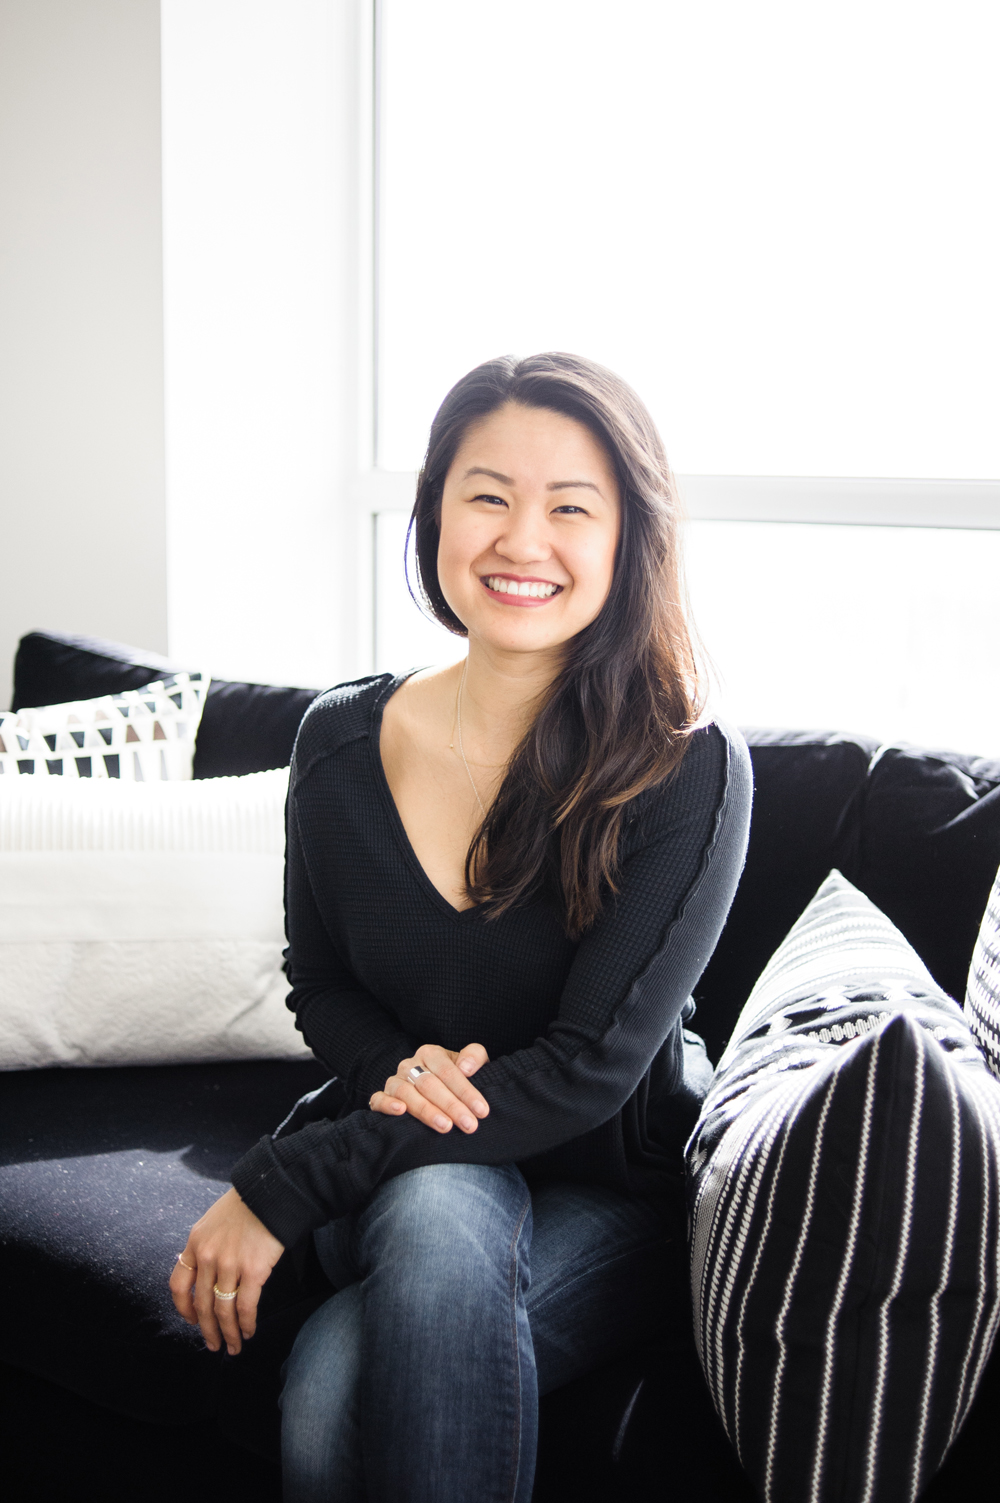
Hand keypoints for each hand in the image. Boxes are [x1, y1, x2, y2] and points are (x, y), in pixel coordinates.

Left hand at [169, 1186, 283, 1356]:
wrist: (271, 1191)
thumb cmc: (245, 1205)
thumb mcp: (213, 1222)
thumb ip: (205, 1247)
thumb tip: (204, 1275)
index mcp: (195, 1244)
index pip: (179, 1285)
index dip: (184, 1308)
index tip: (192, 1321)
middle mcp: (208, 1256)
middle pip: (202, 1304)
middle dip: (208, 1330)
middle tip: (214, 1346)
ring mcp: (230, 1264)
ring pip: (224, 1310)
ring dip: (228, 1333)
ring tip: (232, 1347)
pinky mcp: (254, 1270)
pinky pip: (246, 1306)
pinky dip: (246, 1324)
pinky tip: (248, 1332)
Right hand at [369, 1042, 489, 1133]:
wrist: (438, 1091)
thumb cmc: (458, 1079)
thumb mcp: (472, 1064)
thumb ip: (474, 1057)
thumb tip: (466, 1068)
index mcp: (431, 1053)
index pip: (448, 1071)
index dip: (466, 1091)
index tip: (482, 1110)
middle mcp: (410, 1065)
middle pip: (429, 1084)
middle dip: (452, 1106)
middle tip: (469, 1124)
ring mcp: (394, 1081)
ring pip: (406, 1093)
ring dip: (426, 1110)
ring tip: (445, 1126)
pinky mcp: (382, 1097)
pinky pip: (378, 1099)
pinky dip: (387, 1105)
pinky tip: (401, 1112)